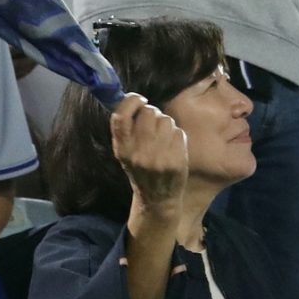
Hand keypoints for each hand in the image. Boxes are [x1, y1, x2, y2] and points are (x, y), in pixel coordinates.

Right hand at [110, 93, 186, 211]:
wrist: (157, 198)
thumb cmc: (140, 169)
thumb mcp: (125, 151)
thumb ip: (127, 128)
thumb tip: (135, 99)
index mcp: (122, 148)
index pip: (121, 116)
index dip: (131, 101)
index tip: (139, 99)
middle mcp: (138, 153)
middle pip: (148, 112)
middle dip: (152, 112)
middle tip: (153, 123)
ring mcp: (158, 158)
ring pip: (165, 120)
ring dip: (166, 124)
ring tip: (163, 137)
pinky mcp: (175, 162)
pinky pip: (178, 132)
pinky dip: (177, 135)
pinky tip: (173, 146)